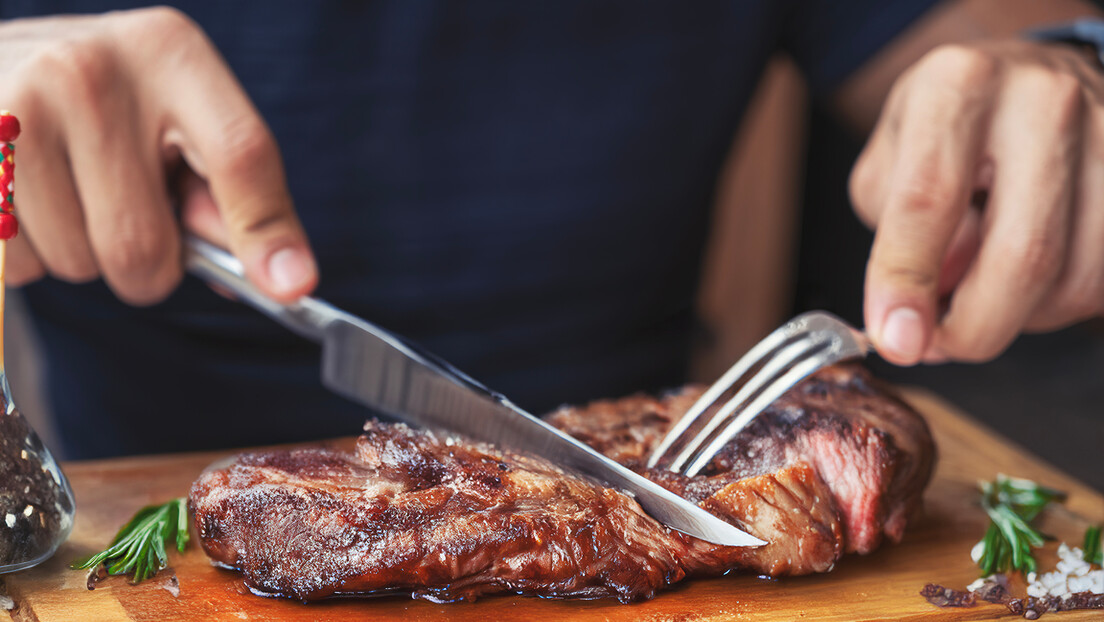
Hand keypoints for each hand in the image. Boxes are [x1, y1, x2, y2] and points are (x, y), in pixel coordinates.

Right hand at [0, 7, 315, 303]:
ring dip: (80, 257)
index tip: (290, 289)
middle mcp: (93, 68)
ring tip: (68, 194)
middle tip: (129, 223)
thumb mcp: (178, 120)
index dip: (266, 231)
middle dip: (146, 267)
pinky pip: (17, 263)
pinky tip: (26, 198)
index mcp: (170, 53)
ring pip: (77, 262)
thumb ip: (227, 194)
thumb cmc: (104, 105)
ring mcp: (18, 102)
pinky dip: (28, 255)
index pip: (239, 155)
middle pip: (143, 243)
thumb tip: (278, 278)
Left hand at [849, 39, 1103, 364]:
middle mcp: (1043, 100)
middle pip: (1023, 254)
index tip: (895, 339)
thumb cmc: (950, 127)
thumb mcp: (890, 160)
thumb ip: (895, 237)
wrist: (1030, 79)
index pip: (929, 202)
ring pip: (1074, 279)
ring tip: (983, 293)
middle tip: (938, 346)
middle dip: (974, 327)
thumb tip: (920, 316)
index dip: (906, 282)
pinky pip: (1103, 280)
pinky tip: (1028, 281)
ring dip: (1019, 317)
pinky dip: (1057, 304)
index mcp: (960, 86)